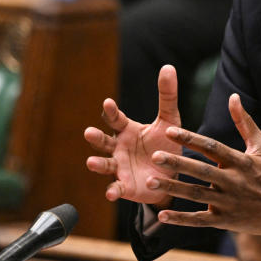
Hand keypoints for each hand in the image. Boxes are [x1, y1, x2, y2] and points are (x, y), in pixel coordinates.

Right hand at [84, 64, 184, 206]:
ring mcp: (119, 167)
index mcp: (127, 130)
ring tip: (91, 163)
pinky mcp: (124, 186)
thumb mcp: (170, 119)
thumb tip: (168, 67)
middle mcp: (118, 148)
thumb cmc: (165, 143)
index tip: (108, 102)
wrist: (171, 174)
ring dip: (97, 164)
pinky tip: (111, 193)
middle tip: (89, 132)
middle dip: (96, 137)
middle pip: (103, 141)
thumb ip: (167, 96)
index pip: (116, 119)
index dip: (111, 111)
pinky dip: (113, 191)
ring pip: (104, 164)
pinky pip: (116, 188)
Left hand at [146, 93, 260, 236]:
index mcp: (241, 161)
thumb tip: (233, 96)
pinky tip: (161, 215)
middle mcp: (234, 182)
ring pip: (197, 195)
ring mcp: (229, 203)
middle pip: (201, 171)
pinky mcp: (225, 221)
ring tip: (150, 182)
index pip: (212, 147)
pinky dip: (180, 219)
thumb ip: (244, 121)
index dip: (191, 139)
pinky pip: (199, 220)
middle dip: (178, 164)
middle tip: (155, 156)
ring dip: (173, 189)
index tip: (169, 131)